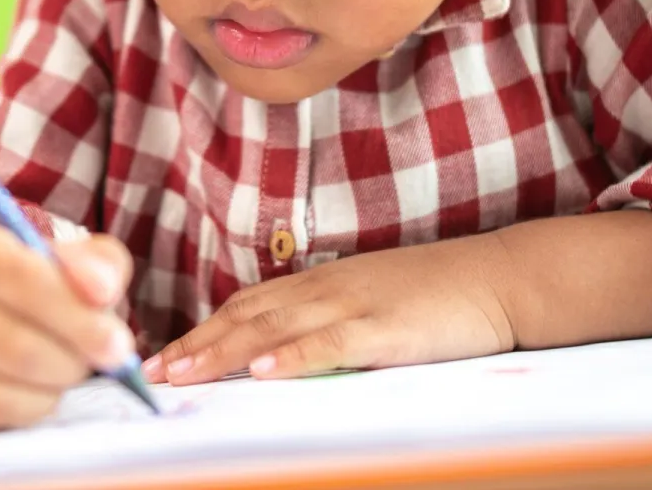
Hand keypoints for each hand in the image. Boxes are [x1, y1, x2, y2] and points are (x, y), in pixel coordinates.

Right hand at [0, 224, 134, 432]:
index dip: (78, 314)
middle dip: (74, 362)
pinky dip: (20, 417)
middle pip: (16, 348)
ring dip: (50, 394)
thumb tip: (102, 290)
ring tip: (65, 374)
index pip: (23, 280)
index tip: (119, 342)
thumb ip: (94, 263)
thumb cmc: (13, 278)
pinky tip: (30, 393)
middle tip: (100, 361)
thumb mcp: (55, 254)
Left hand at [143, 236, 515, 385]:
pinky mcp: (386, 328)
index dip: (203, 330)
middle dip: (197, 344)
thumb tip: (287, 350)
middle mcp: (326, 289)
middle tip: (153, 370)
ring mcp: (354, 305)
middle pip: (247, 316)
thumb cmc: (438, 294)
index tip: (167, 354)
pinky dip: (295, 357)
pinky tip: (264, 372)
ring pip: (275, 328)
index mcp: (322, 283)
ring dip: (224, 352)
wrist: (498, 277)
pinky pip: (331, 343)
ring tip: (184, 373)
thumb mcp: (372, 300)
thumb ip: (329, 319)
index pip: (247, 305)